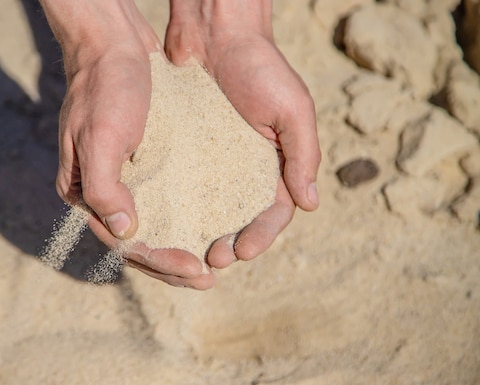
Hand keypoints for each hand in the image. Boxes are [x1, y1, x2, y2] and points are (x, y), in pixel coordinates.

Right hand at [40, 0, 215, 288]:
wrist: (113, 46)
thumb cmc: (105, 88)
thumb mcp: (99, 136)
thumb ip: (103, 188)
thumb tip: (125, 232)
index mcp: (84, 192)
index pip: (122, 242)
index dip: (159, 261)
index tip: (196, 269)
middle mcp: (102, 191)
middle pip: (138, 242)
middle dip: (172, 265)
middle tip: (209, 278)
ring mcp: (123, 179)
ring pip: (153, 225)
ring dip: (179, 246)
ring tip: (211, 263)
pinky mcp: (143, 164)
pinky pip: (164, 201)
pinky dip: (183, 218)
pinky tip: (206, 226)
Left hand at [165, 0, 321, 267]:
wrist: (215, 32)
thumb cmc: (260, 67)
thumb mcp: (292, 110)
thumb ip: (303, 156)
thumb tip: (310, 205)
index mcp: (276, 163)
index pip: (274, 212)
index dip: (261, 235)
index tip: (242, 250)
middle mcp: (245, 168)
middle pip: (241, 218)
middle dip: (231, 242)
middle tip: (214, 258)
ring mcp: (215, 162)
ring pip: (211, 209)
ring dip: (204, 233)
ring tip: (191, 250)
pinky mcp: (187, 151)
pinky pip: (184, 186)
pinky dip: (180, 207)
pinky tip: (169, 222)